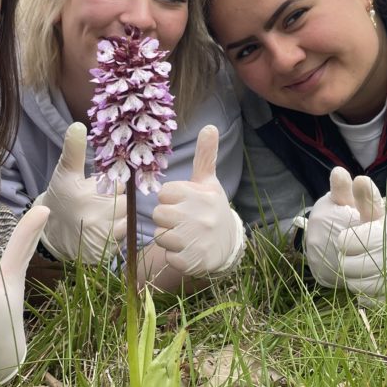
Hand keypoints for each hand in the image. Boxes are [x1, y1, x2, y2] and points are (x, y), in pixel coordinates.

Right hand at [31, 122, 124, 262]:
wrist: (51, 234)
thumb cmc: (61, 197)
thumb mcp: (65, 172)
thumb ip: (73, 149)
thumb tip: (78, 125)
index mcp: (87, 196)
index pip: (120, 186)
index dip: (114, 186)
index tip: (101, 189)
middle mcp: (96, 218)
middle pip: (126, 205)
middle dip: (117, 203)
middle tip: (98, 205)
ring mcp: (102, 238)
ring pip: (127, 222)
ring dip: (119, 219)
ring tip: (99, 218)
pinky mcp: (105, 253)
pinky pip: (123, 239)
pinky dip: (117, 234)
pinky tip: (102, 231)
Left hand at [151, 125, 244, 277]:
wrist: (229, 244)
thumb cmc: (211, 208)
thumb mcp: (209, 182)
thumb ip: (206, 155)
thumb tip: (210, 126)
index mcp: (199, 195)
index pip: (164, 193)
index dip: (170, 198)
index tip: (183, 202)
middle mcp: (198, 217)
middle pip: (158, 215)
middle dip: (166, 218)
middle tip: (182, 220)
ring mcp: (195, 240)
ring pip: (160, 236)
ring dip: (168, 237)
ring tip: (185, 234)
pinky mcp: (192, 261)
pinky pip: (168, 257)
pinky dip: (175, 255)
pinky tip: (188, 249)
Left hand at [304, 167, 386, 305]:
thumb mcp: (379, 212)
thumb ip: (365, 197)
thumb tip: (354, 177)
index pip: (344, 242)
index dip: (344, 239)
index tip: (350, 237)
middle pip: (346, 266)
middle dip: (344, 259)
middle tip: (353, 254)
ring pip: (354, 286)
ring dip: (352, 277)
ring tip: (360, 266)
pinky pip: (366, 301)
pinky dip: (362, 293)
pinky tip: (369, 280)